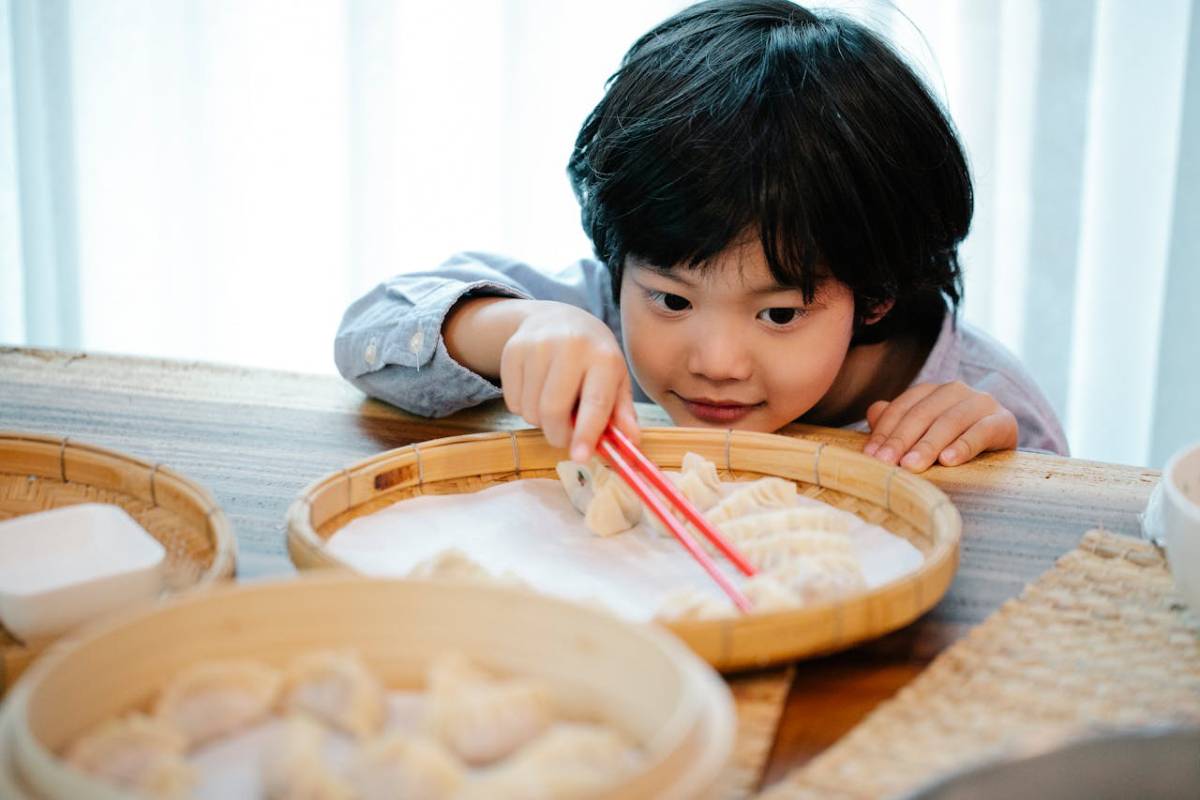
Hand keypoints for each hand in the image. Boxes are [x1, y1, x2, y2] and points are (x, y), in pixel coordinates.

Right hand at [499, 302, 639, 461]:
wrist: (558, 318)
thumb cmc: (593, 356)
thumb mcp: (615, 378)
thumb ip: (622, 412)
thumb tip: (632, 441)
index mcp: (603, 357)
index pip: (595, 402)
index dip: (586, 433)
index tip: (580, 457)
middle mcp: (571, 346)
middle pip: (554, 410)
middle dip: (558, 435)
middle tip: (564, 436)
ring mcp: (538, 346)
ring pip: (530, 410)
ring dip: (540, 422)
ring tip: (553, 405)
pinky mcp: (513, 350)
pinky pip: (513, 401)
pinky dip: (524, 408)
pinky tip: (535, 391)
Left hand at [863, 381, 1017, 470]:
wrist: (1000, 447)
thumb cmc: (952, 440)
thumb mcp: (923, 432)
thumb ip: (897, 421)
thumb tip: (872, 413)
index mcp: (932, 391)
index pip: (902, 408)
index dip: (884, 431)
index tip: (871, 456)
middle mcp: (956, 391)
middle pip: (922, 414)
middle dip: (901, 440)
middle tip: (886, 463)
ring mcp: (982, 403)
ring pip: (949, 422)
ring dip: (928, 445)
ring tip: (911, 466)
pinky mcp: (1004, 421)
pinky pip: (982, 432)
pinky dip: (964, 446)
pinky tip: (949, 461)